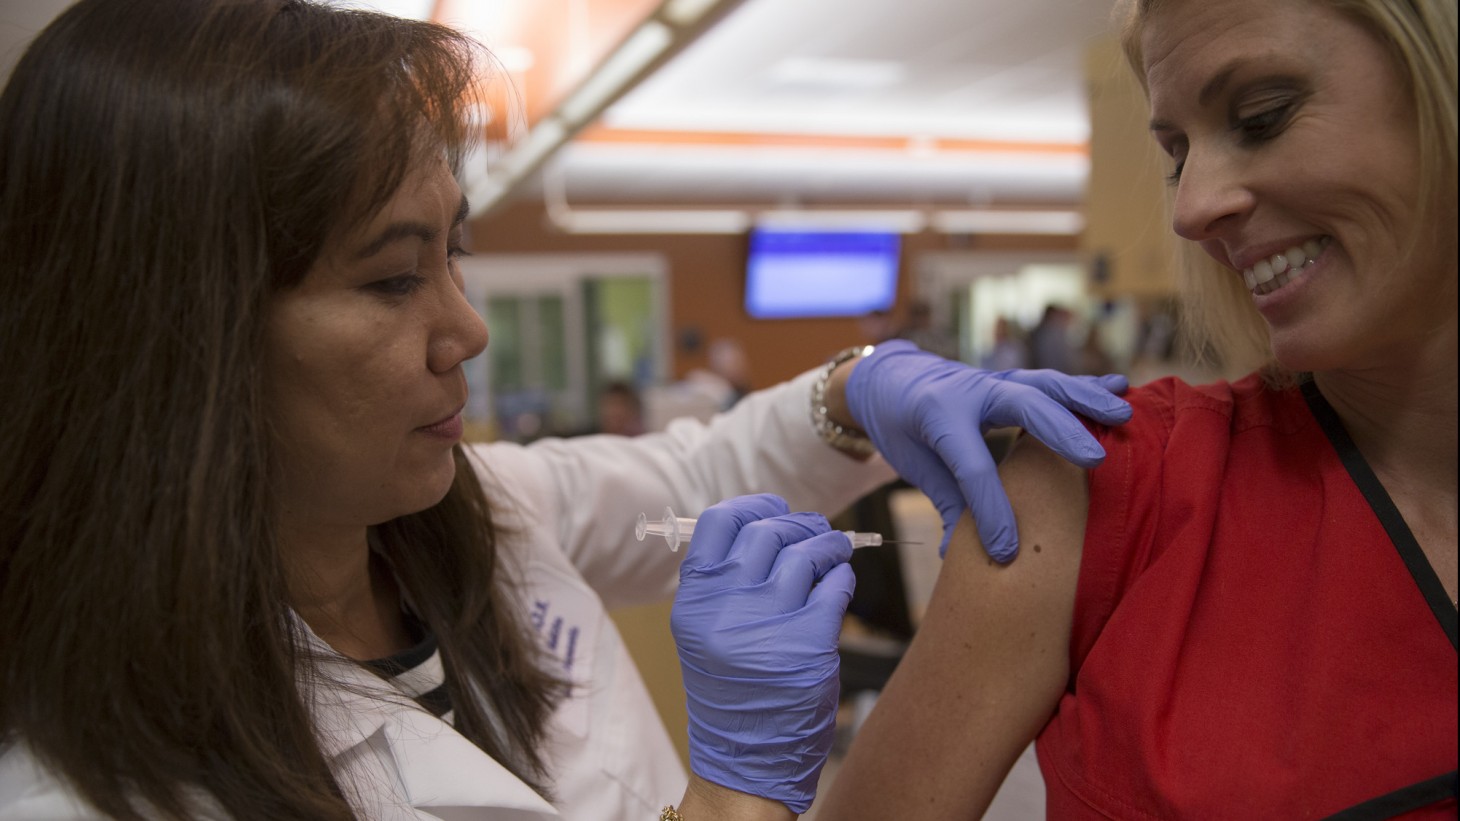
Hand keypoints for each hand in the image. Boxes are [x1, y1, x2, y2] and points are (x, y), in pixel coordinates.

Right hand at [671, 494, 854, 814]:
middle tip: (813, 532)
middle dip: (799, 524)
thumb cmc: (731, 690)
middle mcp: (726, 607)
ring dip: (827, 545)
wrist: (746, 759)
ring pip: (807, 551)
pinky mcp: (809, 642)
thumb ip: (726, 580)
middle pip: (767, 531)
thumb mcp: (705, 633)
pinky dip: (842, 576)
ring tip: (832, 553)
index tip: (774, 509)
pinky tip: (839, 584)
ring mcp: (768, 623)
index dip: (752, 506)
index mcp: (694, 601)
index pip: (718, 523)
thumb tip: (769, 524)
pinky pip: (835, 584)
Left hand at [844, 340, 1131, 560]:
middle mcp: (971, 391)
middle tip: (1096, 461)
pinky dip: (1085, 385)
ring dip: (1087, 399)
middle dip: (1060, 433)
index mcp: (939, 416)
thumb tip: (958, 557)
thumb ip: (945, 505)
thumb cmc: (903, 428)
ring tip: (1123, 416)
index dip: (990, 511)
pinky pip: (1052, 381)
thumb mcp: (914, 466)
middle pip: (1022, 407)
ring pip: (1046, 384)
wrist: (891, 379)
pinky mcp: (1012, 379)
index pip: (972, 466)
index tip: (1007, 552)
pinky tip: (1120, 387)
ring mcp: (995, 380)